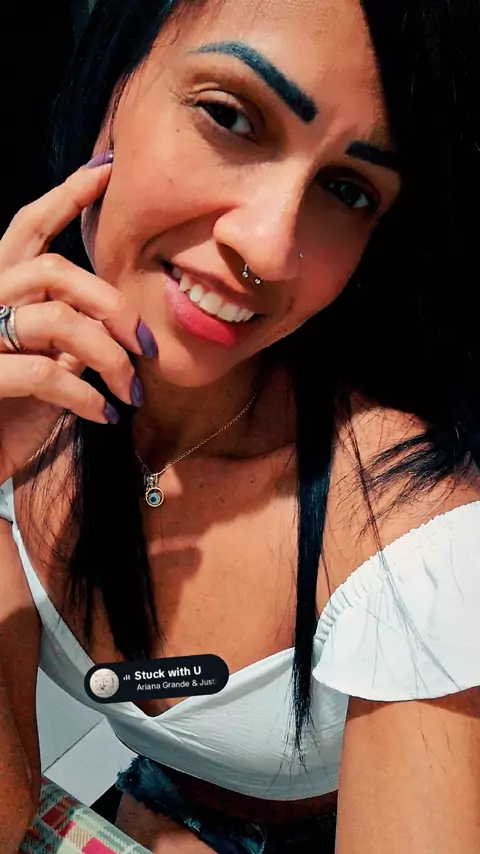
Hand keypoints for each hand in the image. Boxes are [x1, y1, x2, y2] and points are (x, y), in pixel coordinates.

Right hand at [0, 156, 156, 483]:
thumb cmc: (10, 413)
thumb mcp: (47, 362)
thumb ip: (72, 332)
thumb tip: (119, 320)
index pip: (27, 228)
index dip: (64, 197)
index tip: (105, 172)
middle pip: (54, 271)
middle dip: (113, 304)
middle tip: (147, 344)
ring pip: (57, 320)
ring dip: (110, 357)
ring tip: (130, 391)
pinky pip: (46, 374)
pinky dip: (87, 397)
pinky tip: (106, 415)